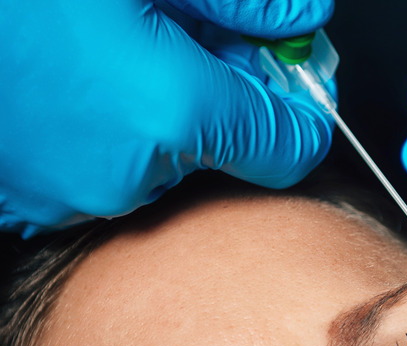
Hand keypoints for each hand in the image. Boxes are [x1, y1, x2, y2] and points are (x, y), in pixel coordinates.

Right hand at [0, 0, 333, 236]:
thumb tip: (304, 18)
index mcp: (168, 112)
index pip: (288, 146)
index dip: (305, 111)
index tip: (301, 80)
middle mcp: (126, 172)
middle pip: (225, 148)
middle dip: (229, 95)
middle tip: (202, 36)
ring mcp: (71, 193)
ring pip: (162, 157)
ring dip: (166, 107)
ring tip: (121, 45)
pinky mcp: (30, 194)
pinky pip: (104, 166)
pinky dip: (114, 127)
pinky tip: (85, 76)